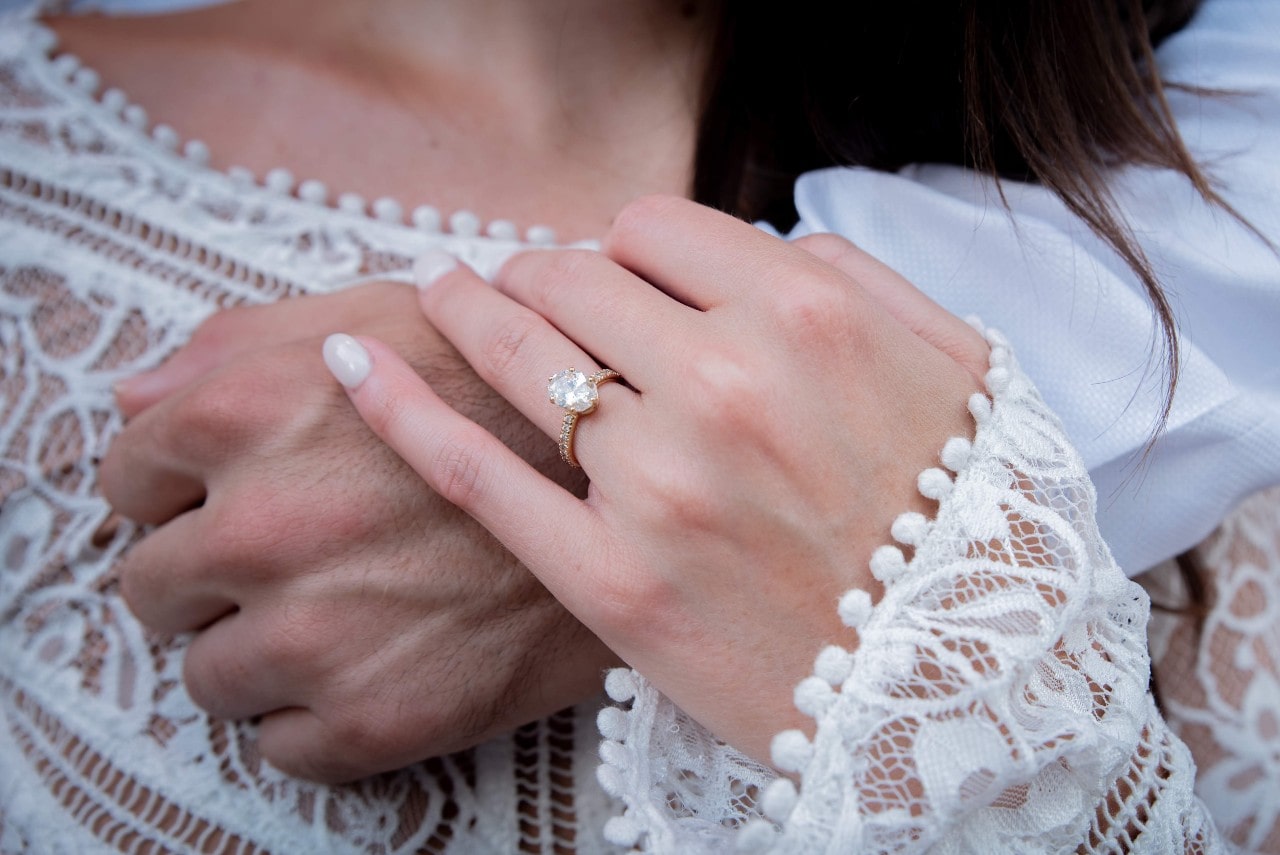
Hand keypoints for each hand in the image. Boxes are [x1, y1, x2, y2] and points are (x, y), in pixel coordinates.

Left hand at [100, 282, 618, 782]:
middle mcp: (270, 523)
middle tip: (287, 558)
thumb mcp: (383, 316)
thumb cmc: (507, 393)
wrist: (643, 490)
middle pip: (153, 584)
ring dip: (256, 650)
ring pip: (208, 675)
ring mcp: (320, 632)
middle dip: (206, 572)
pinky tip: (375, 663)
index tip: (215, 497)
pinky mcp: (377, 718)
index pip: (128, 471)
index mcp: (257, 408)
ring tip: (340, 612)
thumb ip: (244, 342)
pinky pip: (280, 745)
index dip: (171, 485)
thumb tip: (134, 393)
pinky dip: (315, 717)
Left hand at [327, 197, 988, 762]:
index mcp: (806, 316)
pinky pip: (480, 472)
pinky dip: (403, 410)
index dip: (620, 243)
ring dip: (467, 309)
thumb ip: (860, 278)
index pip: (651, 227)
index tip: (611, 270)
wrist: (958, 684)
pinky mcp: (611, 579)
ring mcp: (660, 484)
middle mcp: (726, 383)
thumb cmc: (961, 519)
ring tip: (443, 294)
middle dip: (540, 273)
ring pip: (519, 355)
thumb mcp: (954, 366)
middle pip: (572, 279)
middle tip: (521, 284)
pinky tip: (352, 367)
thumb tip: (769, 244)